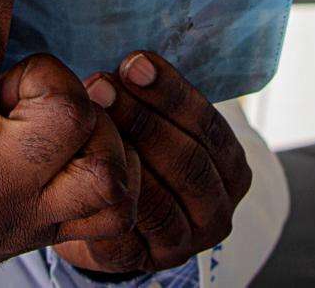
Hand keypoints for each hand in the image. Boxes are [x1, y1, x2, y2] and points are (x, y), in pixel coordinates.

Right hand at [0, 0, 134, 287]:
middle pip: (63, 107)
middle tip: (14, 88)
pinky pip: (114, 206)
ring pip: (101, 157)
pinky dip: (115, 175)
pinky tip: (87, 154)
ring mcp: (30, 213)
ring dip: (90, 129)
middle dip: (47, 80)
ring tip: (50, 122)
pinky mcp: (53, 234)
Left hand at [55, 51, 252, 274]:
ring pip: (161, 197)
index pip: (210, 128)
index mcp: (232, 169)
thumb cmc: (133, 150)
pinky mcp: (143, 261)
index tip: (134, 63)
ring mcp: (183, 242)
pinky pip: (128, 229)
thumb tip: (136, 54)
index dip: (172, 93)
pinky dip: (108, 195)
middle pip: (188, 161)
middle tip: (100, 84)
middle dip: (142, 117)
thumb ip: (155, 94)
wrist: (98, 210)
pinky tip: (83, 163)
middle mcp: (217, 209)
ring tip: (86, 114)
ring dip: (121, 151)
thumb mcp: (156, 122)